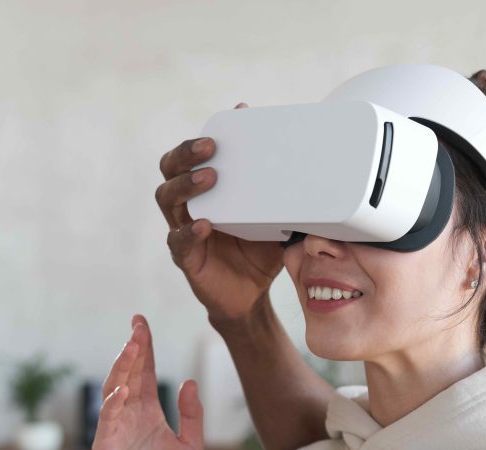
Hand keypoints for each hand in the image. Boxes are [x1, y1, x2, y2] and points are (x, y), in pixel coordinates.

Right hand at [92, 316, 203, 449]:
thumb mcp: (192, 444)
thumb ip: (191, 413)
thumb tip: (189, 381)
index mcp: (149, 414)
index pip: (143, 374)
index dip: (144, 349)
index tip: (142, 323)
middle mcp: (130, 418)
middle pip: (128, 376)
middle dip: (132, 350)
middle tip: (138, 326)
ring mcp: (117, 431)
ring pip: (115, 392)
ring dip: (122, 369)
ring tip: (133, 347)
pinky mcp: (108, 449)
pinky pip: (108, 422)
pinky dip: (114, 404)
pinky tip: (125, 389)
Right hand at [156, 103, 283, 326]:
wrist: (251, 297)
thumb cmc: (260, 254)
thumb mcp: (278, 222)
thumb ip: (286, 199)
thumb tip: (318, 174)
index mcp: (209, 192)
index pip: (194, 156)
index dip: (207, 135)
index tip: (232, 117)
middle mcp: (190, 206)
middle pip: (170, 169)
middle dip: (186, 153)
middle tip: (209, 146)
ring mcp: (184, 230)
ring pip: (167, 199)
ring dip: (186, 185)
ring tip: (210, 177)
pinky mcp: (186, 258)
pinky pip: (179, 241)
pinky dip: (189, 231)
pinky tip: (205, 224)